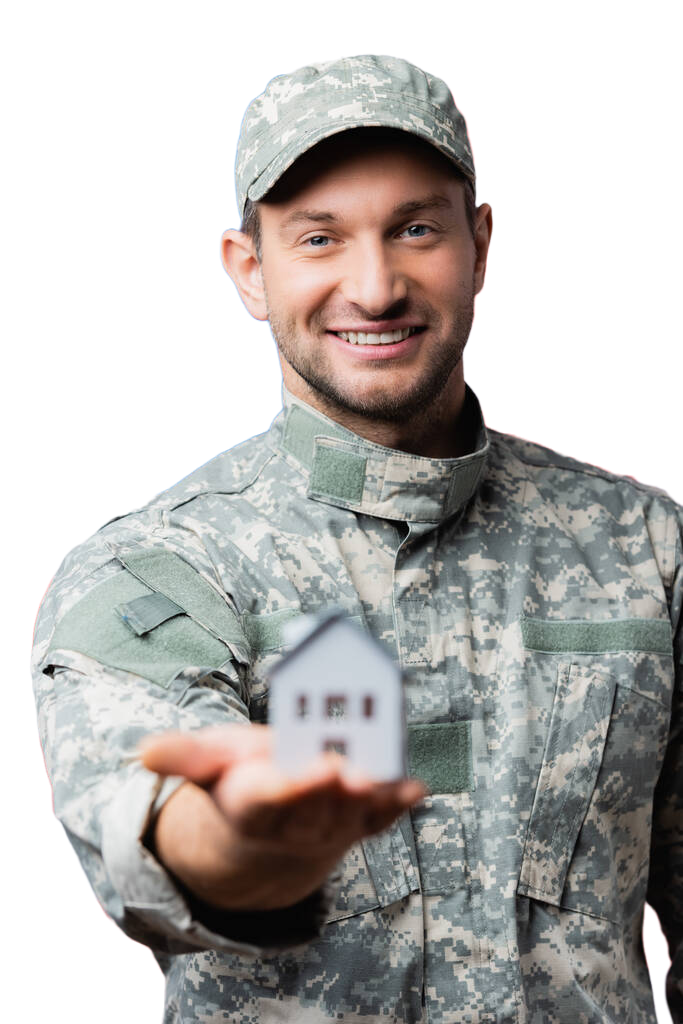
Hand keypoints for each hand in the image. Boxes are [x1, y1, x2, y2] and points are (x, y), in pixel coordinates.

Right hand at [138, 723, 425, 909]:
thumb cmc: (238, 782)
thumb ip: (182, 757)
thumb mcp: (208, 764)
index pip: (275, 798)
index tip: (324, 765)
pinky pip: (379, 817)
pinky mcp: (357, 824)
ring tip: (390, 768)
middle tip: (363, 761)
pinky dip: (397, 805)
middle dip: (341, 784)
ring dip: (372, 794)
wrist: (267, 832)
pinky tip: (415, 788)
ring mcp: (329, 826)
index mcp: (252, 803)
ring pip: (352, 812)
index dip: (300, 785)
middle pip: (319, 804)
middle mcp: (293, 822)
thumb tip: (142, 753)